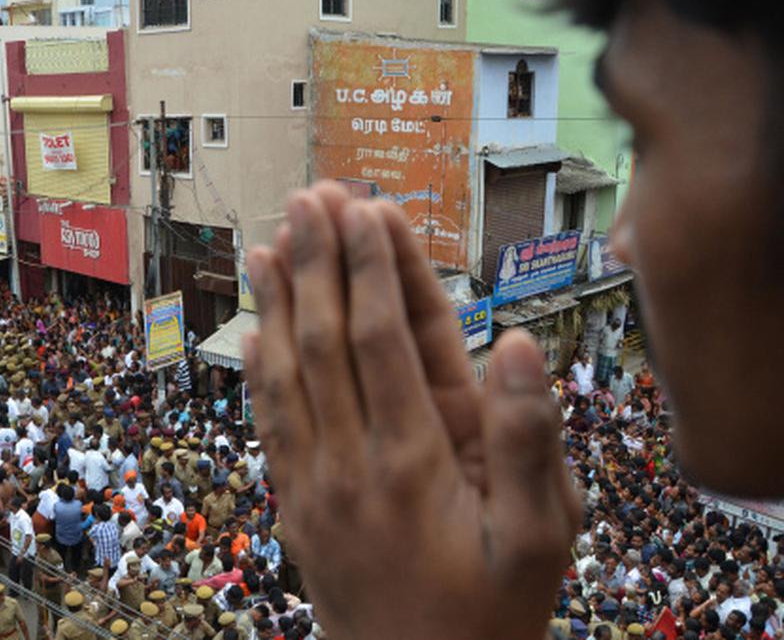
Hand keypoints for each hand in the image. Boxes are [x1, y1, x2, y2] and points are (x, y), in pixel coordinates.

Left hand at [243, 183, 580, 638]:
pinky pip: (267, 425)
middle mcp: (350, 461)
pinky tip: (254, 330)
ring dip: (278, 304)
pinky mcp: (292, 505)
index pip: (380, 340)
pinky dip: (258, 370)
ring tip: (271, 241)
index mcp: (413, 461)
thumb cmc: (490, 614)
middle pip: (323, 342)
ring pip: (285, 375)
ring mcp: (311, 484)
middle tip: (311, 197)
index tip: (366, 210)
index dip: (370, 268)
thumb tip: (512, 345)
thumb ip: (527, 441)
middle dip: (318, 263)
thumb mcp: (540, 539)